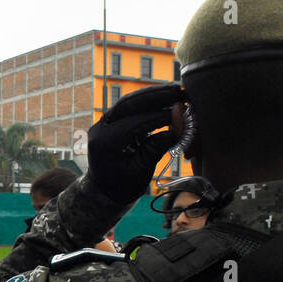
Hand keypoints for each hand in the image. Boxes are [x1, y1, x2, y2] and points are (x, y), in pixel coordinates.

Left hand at [86, 83, 187, 203]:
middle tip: (180, 91)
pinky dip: (148, 102)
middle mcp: (101, 128)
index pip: (134, 123)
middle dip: (156, 96)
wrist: (104, 191)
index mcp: (104, 143)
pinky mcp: (112, 120)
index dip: (159, 117)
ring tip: (176, 90)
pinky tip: (166, 98)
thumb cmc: (123, 186)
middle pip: (129, 104)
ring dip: (153, 95)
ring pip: (129, 102)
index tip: (181, 113)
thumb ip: (158, 148)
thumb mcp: (142, 171)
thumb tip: (180, 126)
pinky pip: (130, 107)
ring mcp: (104, 122)